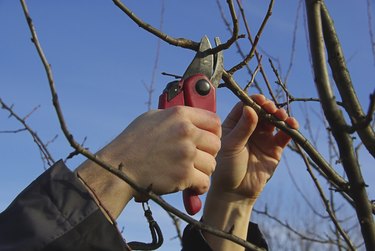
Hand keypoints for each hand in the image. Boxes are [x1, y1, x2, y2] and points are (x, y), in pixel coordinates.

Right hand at [76, 106, 220, 218]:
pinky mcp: (183, 175)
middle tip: (198, 159)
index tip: (208, 140)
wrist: (118, 168)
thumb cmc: (132, 143)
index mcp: (179, 115)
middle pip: (216, 144)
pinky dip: (198, 186)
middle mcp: (185, 132)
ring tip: (191, 171)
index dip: (214, 132)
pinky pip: (204, 182)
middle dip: (209, 153)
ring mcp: (186, 154)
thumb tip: (191, 117)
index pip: (214, 121)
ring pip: (212, 164)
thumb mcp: (152, 118)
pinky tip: (190, 184)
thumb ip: (174, 117)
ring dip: (203, 171)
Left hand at [202, 95, 297, 250]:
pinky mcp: (274, 149)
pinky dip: (289, 128)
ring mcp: (262, 138)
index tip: (260, 101)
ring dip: (280, 115)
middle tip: (271, 109)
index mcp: (234, 125)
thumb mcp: (231, 146)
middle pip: (262, 111)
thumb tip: (251, 108)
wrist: (235, 192)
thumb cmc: (226, 168)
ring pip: (274, 121)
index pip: (245, 106)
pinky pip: (284, 135)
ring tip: (281, 117)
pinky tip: (291, 125)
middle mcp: (249, 128)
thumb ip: (242, 128)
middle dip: (269, 107)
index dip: (254, 101)